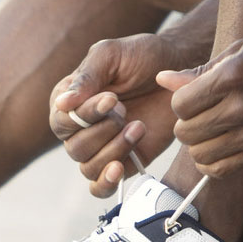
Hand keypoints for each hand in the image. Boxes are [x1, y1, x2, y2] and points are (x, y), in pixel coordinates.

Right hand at [49, 34, 182, 196]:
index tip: (113, 99)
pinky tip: (118, 168)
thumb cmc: (142, 56)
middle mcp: (80, 128)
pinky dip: (105, 182)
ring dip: (113, 150)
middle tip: (127, 111)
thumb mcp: (111, 55)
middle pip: (74, 147)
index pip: (61, 121)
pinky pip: (100, 186)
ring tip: (138, 128)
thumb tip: (63, 104)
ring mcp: (101, 147)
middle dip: (102, 131)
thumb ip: (87, 76)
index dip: (85, 115)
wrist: (180, 68)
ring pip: (88, 167)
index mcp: (70, 101)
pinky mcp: (124, 162)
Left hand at [156, 27, 242, 176]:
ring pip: (199, 155)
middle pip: (186, 132)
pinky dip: (212, 162)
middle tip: (200, 114)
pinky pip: (222, 170)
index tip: (193, 96)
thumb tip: (162, 80)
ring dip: (198, 144)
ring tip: (210, 130)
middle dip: (186, 123)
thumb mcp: (240, 50)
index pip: (180, 105)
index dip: (180, 101)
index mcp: (233, 77)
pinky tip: (219, 146)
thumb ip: (199, 71)